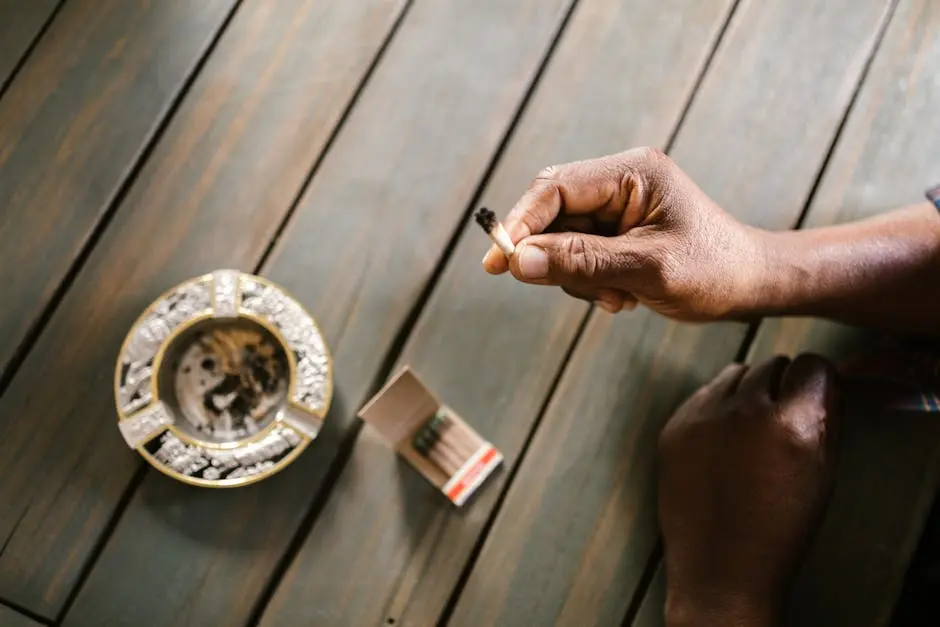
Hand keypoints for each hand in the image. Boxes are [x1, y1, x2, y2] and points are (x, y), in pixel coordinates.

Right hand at [481, 148, 772, 320]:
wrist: (752, 286)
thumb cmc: (715, 271)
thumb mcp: (647, 269)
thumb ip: (581, 263)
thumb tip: (518, 263)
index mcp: (631, 172)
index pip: (554, 188)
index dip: (521, 224)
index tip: (499, 263)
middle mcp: (619, 181)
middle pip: (551, 214)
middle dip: (555, 258)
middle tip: (579, 290)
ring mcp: (617, 207)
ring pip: (560, 241)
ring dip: (577, 277)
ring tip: (619, 297)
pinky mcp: (616, 231)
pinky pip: (576, 256)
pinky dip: (588, 282)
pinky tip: (622, 296)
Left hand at [658, 355, 840, 626]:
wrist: (720, 568)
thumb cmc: (780, 528)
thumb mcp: (822, 474)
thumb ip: (825, 419)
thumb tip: (822, 382)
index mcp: (792, 425)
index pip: (812, 365)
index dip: (816, 382)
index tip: (813, 395)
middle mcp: (745, 411)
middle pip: (772, 364)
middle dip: (782, 385)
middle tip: (782, 418)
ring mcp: (703, 417)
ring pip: (735, 372)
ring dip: (747, 390)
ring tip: (751, 429)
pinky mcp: (674, 426)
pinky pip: (703, 393)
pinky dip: (716, 407)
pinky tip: (723, 440)